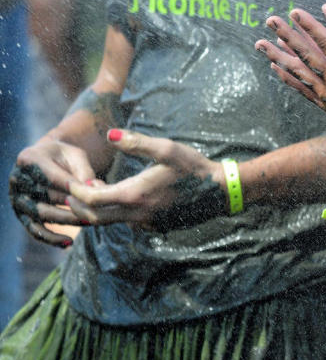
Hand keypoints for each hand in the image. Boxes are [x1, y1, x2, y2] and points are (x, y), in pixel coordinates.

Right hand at [9, 139, 96, 246]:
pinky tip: (69, 242)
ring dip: (67, 220)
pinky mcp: (22, 214)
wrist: (48, 161)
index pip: (52, 177)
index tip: (91, 195)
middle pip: (46, 197)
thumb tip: (94, 188)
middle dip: (73, 205)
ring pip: (42, 214)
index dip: (72, 187)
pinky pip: (34, 230)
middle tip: (96, 211)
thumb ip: (84, 171)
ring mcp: (17, 199)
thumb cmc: (65, 157)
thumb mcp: (75, 156)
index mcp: (28, 159)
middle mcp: (17, 180)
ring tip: (90, 222)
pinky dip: (51, 238)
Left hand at [65, 130, 226, 230]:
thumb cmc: (192, 167)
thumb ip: (135, 142)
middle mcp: (136, 214)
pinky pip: (127, 222)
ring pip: (109, 223)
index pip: (91, 200)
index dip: (76, 191)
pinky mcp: (154, 225)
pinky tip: (121, 197)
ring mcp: (146, 222)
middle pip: (94, 218)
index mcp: (134, 194)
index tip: (71, 181)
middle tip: (72, 192)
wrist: (219, 191)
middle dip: (79, 207)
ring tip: (95, 192)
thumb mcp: (166, 149)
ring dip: (97, 210)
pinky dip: (115, 213)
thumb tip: (109, 134)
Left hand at [255, 4, 325, 147]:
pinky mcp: (324, 104)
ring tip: (261, 43)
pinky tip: (275, 67)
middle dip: (287, 35)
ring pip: (297, 71)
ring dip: (278, 56)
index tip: (296, 12)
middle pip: (305, 54)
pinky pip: (301, 88)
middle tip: (270, 20)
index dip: (311, 26)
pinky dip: (287, 76)